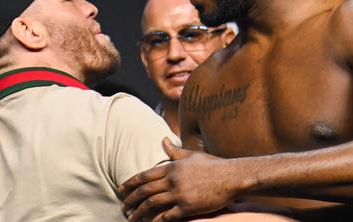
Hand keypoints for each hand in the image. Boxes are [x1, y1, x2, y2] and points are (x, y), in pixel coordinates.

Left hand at [120, 137, 238, 221]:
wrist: (231, 176)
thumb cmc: (213, 165)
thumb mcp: (192, 155)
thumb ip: (175, 151)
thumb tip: (163, 140)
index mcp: (172, 167)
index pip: (144, 175)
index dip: (130, 183)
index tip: (121, 189)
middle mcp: (172, 180)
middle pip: (144, 191)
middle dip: (130, 199)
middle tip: (123, 206)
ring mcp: (179, 194)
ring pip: (151, 204)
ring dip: (138, 212)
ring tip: (131, 218)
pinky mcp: (187, 207)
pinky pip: (166, 216)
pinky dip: (155, 221)